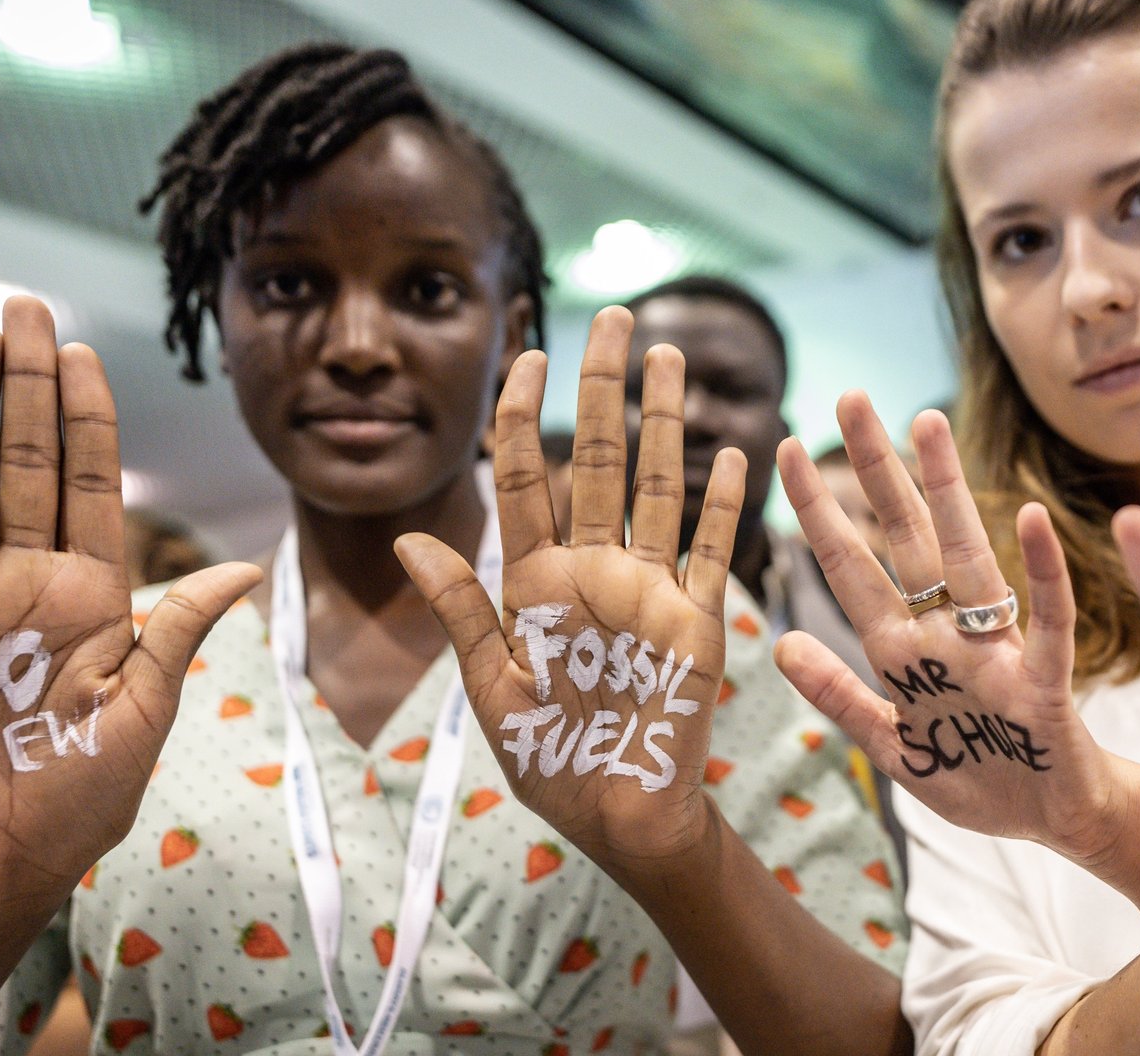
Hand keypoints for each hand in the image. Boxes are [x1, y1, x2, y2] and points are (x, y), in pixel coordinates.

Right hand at [0, 297, 258, 917]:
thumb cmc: (79, 800)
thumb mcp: (146, 712)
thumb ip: (179, 630)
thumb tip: (251, 565)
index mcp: (85, 596)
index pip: (89, 485)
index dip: (85, 417)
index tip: (81, 349)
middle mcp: (18, 583)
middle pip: (24, 464)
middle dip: (26, 384)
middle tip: (20, 303)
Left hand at [397, 306, 743, 874]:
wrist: (621, 819)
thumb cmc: (551, 761)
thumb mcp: (492, 689)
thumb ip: (462, 611)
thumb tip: (410, 538)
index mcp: (535, 582)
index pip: (523, 478)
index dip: (520, 415)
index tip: (525, 355)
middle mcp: (594, 569)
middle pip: (596, 458)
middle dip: (602, 388)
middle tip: (613, 318)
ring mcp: (649, 588)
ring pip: (655, 484)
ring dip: (662, 421)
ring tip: (667, 354)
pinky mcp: (696, 619)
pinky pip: (708, 548)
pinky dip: (719, 501)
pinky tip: (729, 450)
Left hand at [774, 392, 1137, 863]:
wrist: (1059, 823)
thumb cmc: (982, 778)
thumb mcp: (895, 747)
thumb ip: (841, 698)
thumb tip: (782, 643)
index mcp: (905, 655)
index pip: (852, 569)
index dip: (819, 512)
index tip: (787, 450)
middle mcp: (947, 638)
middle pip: (905, 541)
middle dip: (878, 472)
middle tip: (850, 395)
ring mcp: (997, 655)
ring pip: (968, 560)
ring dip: (948, 495)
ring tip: (929, 424)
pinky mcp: (1044, 686)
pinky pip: (1045, 623)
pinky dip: (1042, 573)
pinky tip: (1028, 519)